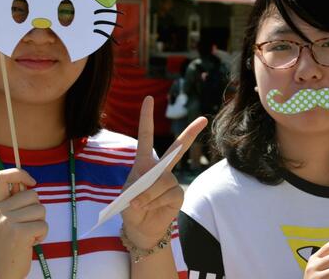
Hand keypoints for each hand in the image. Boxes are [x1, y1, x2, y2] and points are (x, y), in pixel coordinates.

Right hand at [0, 169, 46, 278]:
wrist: (0, 270)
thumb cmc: (7, 241)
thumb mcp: (3, 218)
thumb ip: (13, 200)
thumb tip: (28, 182)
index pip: (1, 176)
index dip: (19, 173)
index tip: (31, 182)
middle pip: (32, 194)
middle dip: (36, 208)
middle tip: (26, 224)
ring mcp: (7, 222)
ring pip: (40, 209)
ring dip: (40, 222)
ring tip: (28, 234)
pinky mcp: (19, 233)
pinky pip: (44, 224)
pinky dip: (42, 234)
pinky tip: (31, 242)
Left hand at [121, 96, 207, 248]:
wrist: (140, 229)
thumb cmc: (130, 209)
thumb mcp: (125, 197)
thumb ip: (137, 190)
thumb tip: (152, 188)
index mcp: (143, 163)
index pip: (145, 137)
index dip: (146, 118)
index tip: (149, 99)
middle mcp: (160, 169)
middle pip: (176, 149)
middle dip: (190, 134)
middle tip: (203, 119)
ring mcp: (171, 181)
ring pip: (164, 180)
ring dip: (150, 194)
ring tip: (140, 204)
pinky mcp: (178, 195)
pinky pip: (170, 194)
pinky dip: (157, 202)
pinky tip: (153, 208)